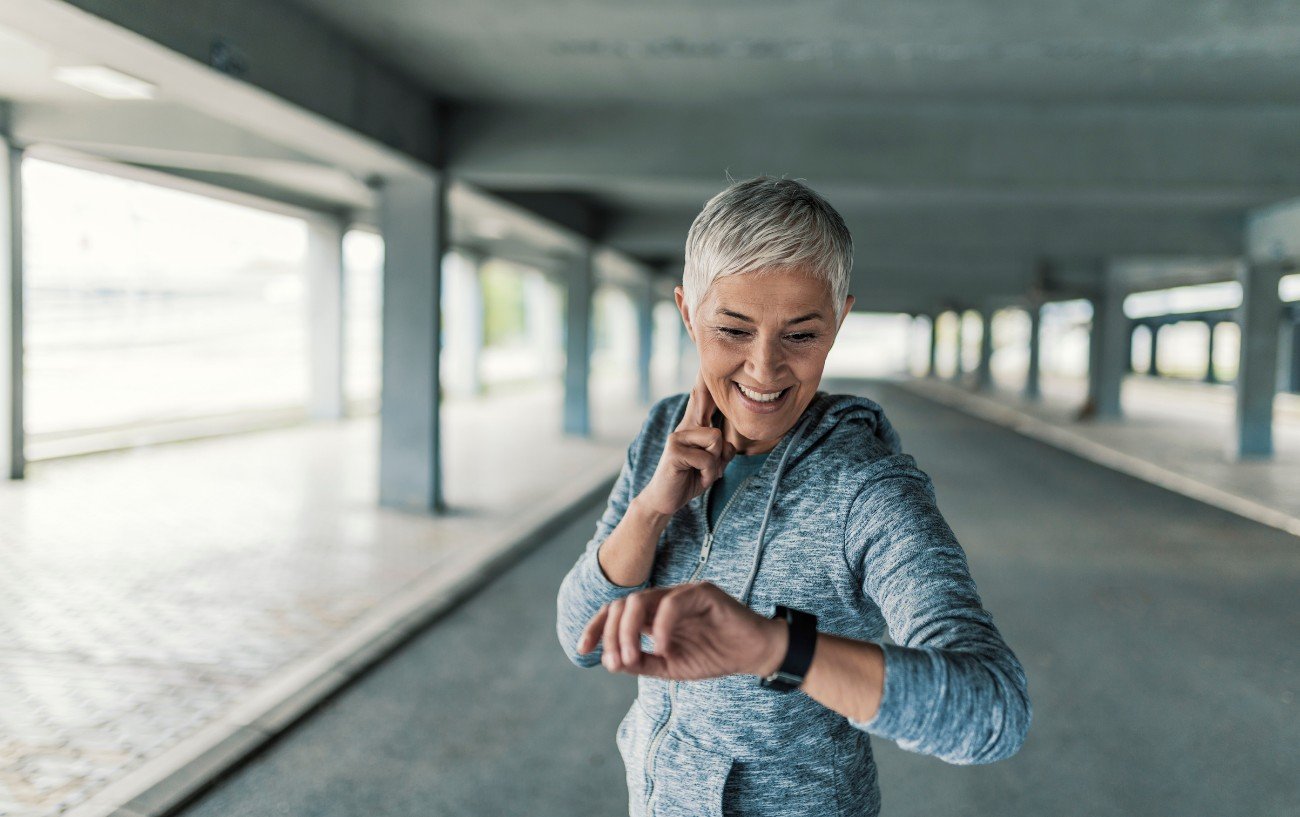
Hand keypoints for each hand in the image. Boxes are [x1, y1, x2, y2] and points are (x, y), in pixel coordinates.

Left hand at [575, 581, 787, 680]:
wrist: (753, 654)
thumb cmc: (714, 656)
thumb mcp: (670, 668)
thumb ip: (642, 663)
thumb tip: (610, 662)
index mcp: (653, 613)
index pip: (615, 611)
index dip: (596, 627)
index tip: (583, 650)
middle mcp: (663, 598)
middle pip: (622, 604)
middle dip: (612, 634)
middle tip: (617, 663)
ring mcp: (682, 593)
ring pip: (641, 600)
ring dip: (629, 632)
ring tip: (632, 659)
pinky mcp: (703, 592)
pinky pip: (672, 604)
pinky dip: (661, 627)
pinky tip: (663, 649)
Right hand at [633, 371, 735, 518]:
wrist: (665, 500)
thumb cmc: (689, 480)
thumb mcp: (712, 465)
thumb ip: (722, 452)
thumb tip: (727, 443)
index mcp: (694, 427)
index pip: (700, 399)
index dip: (703, 378)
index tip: (704, 358)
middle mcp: (685, 427)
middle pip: (703, 401)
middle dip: (707, 388)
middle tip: (703, 364)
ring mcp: (677, 437)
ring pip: (716, 440)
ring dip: (716, 464)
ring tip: (703, 473)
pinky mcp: (674, 451)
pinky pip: (707, 459)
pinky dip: (708, 474)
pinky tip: (696, 479)